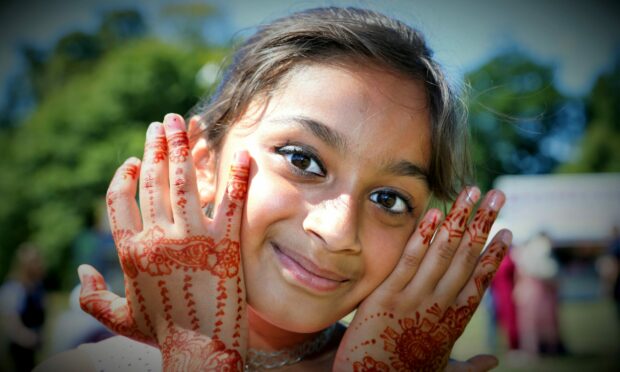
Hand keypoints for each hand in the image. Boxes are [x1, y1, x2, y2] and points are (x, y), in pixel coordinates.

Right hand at [78, 113, 249, 370]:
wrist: (202, 349)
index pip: (119, 200)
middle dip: (156, 146)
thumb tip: (80, 275)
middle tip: (162, 123)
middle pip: (152, 181)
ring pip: (183, 181)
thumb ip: (93, 297)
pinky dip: (236, 175)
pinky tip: (241, 153)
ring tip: (184, 123)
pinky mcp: (225, 243)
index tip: (134, 161)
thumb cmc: (163, 333)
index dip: (125, 176)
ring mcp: (193, 239)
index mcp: (131, 251)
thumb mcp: (122, 317)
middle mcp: (158, 238)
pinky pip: (230, 200)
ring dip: (183, 147)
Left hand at [334, 187, 510, 371]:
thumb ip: (468, 365)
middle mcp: (438, 307)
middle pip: (466, 258)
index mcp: (453, 324)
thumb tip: (493, 361)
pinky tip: (434, 214)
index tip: (506, 232)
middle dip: (483, 223)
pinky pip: (408, 260)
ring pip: (442, 252)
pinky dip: (422, 236)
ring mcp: (413, 299)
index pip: (479, 282)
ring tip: (472, 192)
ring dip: (459, 219)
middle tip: (497, 195)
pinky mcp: (386, 296)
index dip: (494, 255)